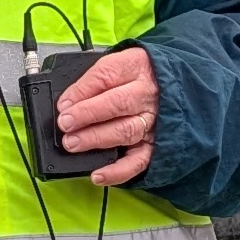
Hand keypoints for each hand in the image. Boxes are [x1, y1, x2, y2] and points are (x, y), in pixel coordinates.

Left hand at [54, 44, 159, 188]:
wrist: (176, 84)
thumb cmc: (138, 76)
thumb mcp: (117, 65)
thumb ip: (93, 81)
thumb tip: (67, 104)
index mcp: (135, 68)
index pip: (107, 76)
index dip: (82, 91)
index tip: (63, 105)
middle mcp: (147, 95)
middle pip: (118, 104)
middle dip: (88, 115)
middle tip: (66, 124)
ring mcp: (152, 121)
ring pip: (126, 131)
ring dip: (97, 139)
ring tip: (73, 143)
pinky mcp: (154, 145)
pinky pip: (139, 161)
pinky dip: (118, 171)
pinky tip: (98, 175)